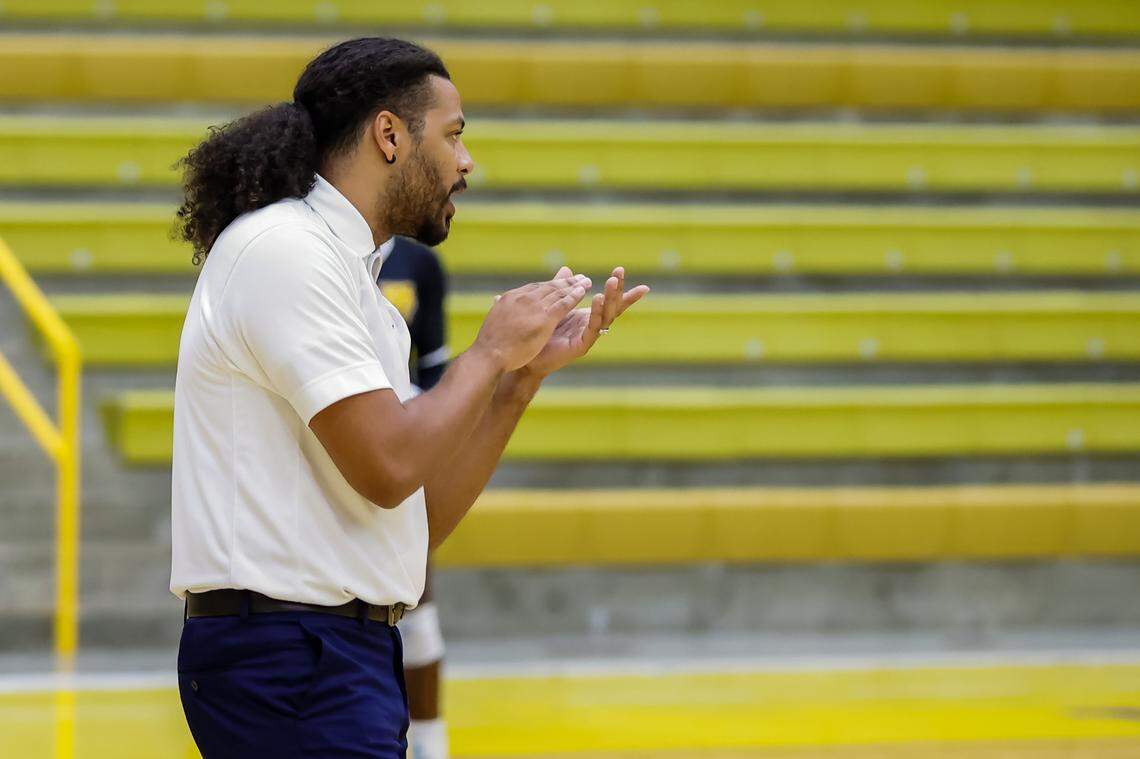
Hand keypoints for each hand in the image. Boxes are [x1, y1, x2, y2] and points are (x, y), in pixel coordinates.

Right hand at [469, 271, 591, 371]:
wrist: (488, 355)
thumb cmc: (490, 344)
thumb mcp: (496, 319)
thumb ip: (502, 308)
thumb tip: (498, 299)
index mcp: (511, 297)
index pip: (535, 287)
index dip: (550, 284)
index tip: (561, 281)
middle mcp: (523, 298)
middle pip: (548, 286)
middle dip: (565, 281)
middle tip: (579, 277)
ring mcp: (533, 307)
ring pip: (558, 292)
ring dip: (573, 286)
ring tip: (585, 282)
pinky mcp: (543, 319)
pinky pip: (563, 305)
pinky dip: (573, 297)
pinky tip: (582, 294)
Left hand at [523, 266, 649, 377]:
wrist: (529, 359)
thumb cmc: (541, 334)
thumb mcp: (555, 307)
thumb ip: (563, 289)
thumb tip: (567, 269)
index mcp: (587, 316)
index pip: (607, 300)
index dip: (616, 287)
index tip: (621, 268)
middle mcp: (591, 326)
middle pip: (612, 307)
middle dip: (616, 289)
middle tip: (619, 271)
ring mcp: (588, 336)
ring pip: (606, 316)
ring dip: (609, 298)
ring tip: (611, 282)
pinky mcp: (582, 346)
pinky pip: (592, 328)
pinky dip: (596, 314)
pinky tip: (597, 299)